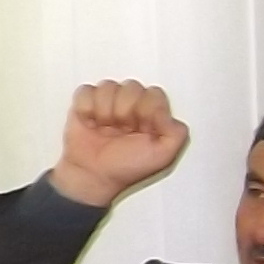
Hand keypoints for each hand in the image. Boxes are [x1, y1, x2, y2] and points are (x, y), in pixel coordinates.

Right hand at [47, 80, 187, 207]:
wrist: (93, 177)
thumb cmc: (126, 168)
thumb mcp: (163, 156)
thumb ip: (176, 133)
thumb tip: (167, 113)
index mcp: (153, 112)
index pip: (154, 93)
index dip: (147, 111)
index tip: (142, 129)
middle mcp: (132, 104)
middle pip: (132, 87)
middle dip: (125, 112)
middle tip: (122, 130)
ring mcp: (109, 101)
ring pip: (108, 86)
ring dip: (105, 112)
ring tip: (105, 129)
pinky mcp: (86, 102)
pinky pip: (86, 91)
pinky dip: (86, 109)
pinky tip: (91, 124)